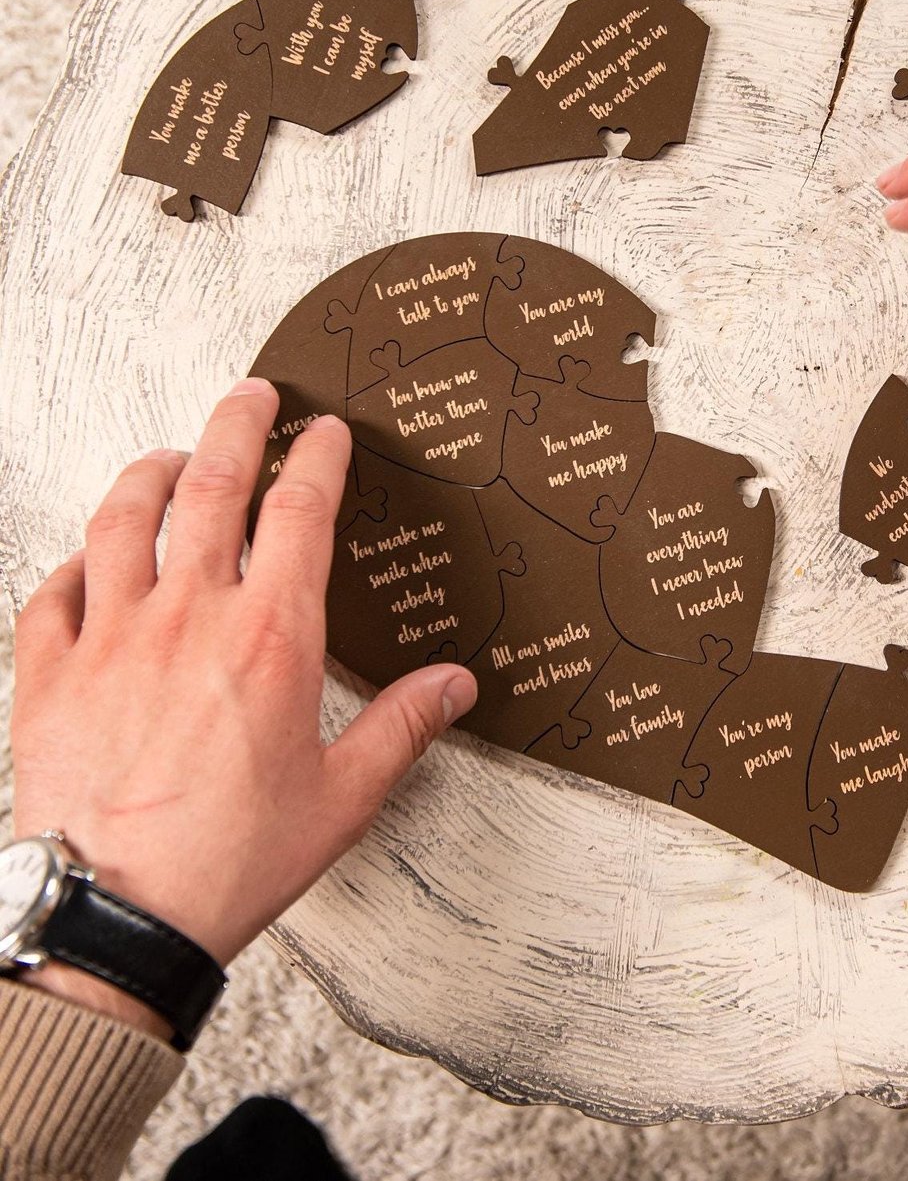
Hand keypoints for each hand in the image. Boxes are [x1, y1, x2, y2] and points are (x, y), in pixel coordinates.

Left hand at [9, 377, 477, 1032]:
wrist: (114, 917)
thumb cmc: (230, 860)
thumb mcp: (342, 796)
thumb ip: (404, 727)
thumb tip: (456, 684)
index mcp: (272, 636)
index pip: (300, 511)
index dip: (318, 457)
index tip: (326, 432)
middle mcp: (189, 616)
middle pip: (213, 485)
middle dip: (239, 424)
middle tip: (253, 394)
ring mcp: (110, 637)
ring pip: (123, 519)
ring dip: (152, 472)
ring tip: (171, 456)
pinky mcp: (48, 675)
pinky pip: (54, 591)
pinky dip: (75, 560)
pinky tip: (89, 557)